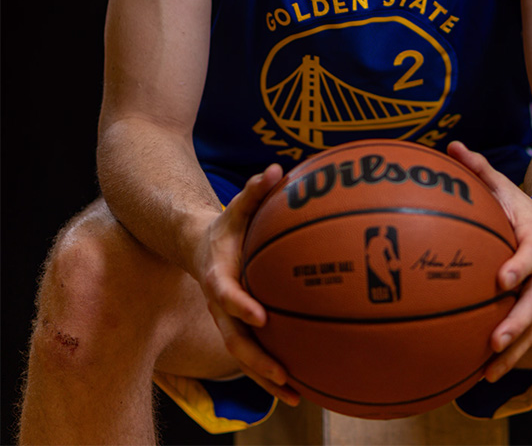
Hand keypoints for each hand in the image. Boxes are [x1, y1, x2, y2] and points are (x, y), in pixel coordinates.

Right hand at [194, 164, 300, 404]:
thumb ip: (253, 191)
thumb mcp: (235, 207)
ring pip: (243, 356)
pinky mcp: (238, 329)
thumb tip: (275, 169)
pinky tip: (300, 389)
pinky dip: (271, 374)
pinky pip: (254, 355)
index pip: (226, 294)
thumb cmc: (225, 226)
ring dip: (267, 378)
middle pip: (234, 339)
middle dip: (257, 359)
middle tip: (282, 373)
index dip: (241, 305)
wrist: (198, 248)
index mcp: (217, 276)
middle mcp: (220, 305)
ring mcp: (227, 321)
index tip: (260, 315)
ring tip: (297, 396)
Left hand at [447, 141, 531, 381]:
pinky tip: (485, 373)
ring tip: (489, 369)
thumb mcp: (503, 186)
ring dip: (516, 350)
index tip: (501, 280)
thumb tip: (450, 146)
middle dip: (519, 322)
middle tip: (496, 339)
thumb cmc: (519, 207)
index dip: (519, 267)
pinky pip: (531, 336)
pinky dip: (513, 356)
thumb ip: (479, 168)